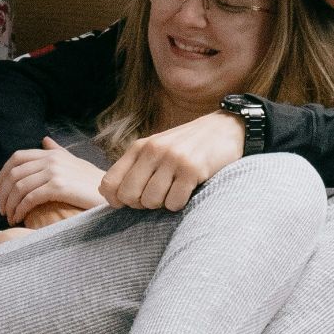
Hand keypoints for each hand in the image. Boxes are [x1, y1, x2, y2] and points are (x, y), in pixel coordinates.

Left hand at [0, 136, 106, 223]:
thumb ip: (57, 151)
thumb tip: (44, 139)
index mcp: (51, 153)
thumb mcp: (74, 161)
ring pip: (20, 186)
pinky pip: (30, 197)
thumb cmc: (92, 181)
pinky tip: (20, 218)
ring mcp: (54, 171)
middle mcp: (51, 159)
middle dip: (4, 193)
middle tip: (2, 209)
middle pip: (14, 173)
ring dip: (10, 204)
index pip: (17, 157)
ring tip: (10, 216)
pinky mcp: (59, 186)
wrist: (112, 192)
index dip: (3, 174)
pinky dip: (21, 209)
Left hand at [99, 111, 242, 211]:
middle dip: (141, 204)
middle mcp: (153, 151)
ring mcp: (172, 159)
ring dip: (163, 204)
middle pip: (128, 196)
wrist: (226, 128)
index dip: (116, 200)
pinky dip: (179, 204)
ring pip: (151, 201)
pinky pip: (174, 202)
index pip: (109, 183)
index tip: (131, 202)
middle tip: (157, 196)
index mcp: (139, 147)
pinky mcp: (192, 169)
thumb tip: (107, 195)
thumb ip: (134, 167)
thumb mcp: (157, 149)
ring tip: (175, 190)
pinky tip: (188, 191)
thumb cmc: (188, 146)